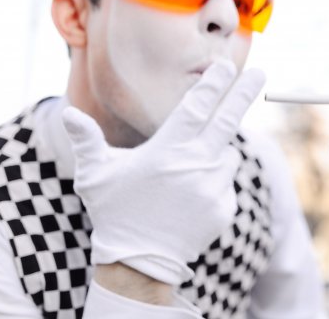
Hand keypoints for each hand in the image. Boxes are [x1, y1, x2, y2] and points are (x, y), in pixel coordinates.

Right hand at [62, 60, 264, 285]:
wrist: (139, 263)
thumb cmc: (114, 213)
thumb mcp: (94, 176)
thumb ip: (87, 141)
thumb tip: (68, 113)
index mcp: (167, 151)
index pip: (196, 108)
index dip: (212, 84)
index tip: (226, 64)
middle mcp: (195, 165)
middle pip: (228, 120)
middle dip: (244, 92)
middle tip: (259, 73)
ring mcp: (214, 187)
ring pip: (226, 155)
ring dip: (214, 155)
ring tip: (183, 178)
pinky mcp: (225, 207)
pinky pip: (226, 183)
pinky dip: (214, 184)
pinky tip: (190, 200)